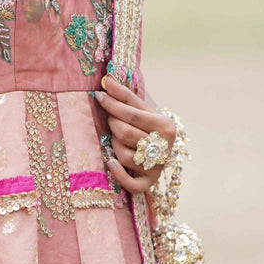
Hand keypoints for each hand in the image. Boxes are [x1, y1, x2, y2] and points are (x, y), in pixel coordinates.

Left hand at [94, 75, 175, 193]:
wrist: (161, 149)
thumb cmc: (147, 126)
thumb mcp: (140, 109)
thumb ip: (124, 95)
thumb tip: (106, 78)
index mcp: (165, 126)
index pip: (132, 114)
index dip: (112, 105)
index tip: (98, 96)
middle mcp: (165, 148)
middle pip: (126, 134)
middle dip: (113, 125)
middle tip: (111, 120)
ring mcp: (158, 167)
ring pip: (125, 156)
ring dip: (114, 146)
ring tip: (116, 138)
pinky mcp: (149, 183)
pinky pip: (132, 184)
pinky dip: (119, 175)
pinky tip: (111, 162)